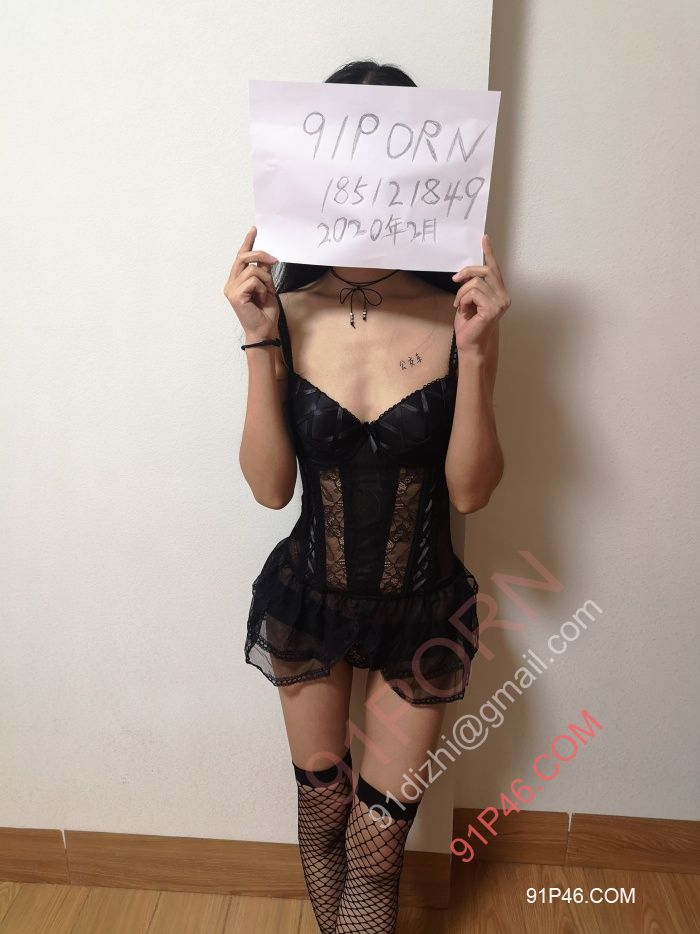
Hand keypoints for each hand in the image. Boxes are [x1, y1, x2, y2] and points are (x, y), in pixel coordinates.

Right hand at [223, 226, 278, 339]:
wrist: (265, 330)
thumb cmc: (264, 313)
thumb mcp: (267, 287)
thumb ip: (264, 273)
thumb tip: (267, 259)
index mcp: (236, 281)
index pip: (241, 257)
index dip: (247, 243)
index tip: (254, 230)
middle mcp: (231, 284)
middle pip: (243, 258)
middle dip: (260, 255)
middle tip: (274, 259)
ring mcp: (232, 289)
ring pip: (252, 270)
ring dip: (266, 278)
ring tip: (268, 291)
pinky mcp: (236, 296)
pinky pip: (253, 281)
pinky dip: (263, 287)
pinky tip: (263, 297)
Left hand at [451, 233, 510, 353]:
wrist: (469, 344)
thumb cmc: (469, 324)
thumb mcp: (469, 299)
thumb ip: (473, 285)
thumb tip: (466, 272)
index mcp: (499, 292)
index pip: (494, 268)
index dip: (489, 252)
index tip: (484, 238)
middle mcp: (503, 295)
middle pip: (485, 270)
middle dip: (467, 272)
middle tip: (455, 280)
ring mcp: (500, 302)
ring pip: (476, 282)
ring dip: (462, 292)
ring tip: (459, 304)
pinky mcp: (493, 308)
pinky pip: (473, 293)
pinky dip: (463, 299)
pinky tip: (463, 309)